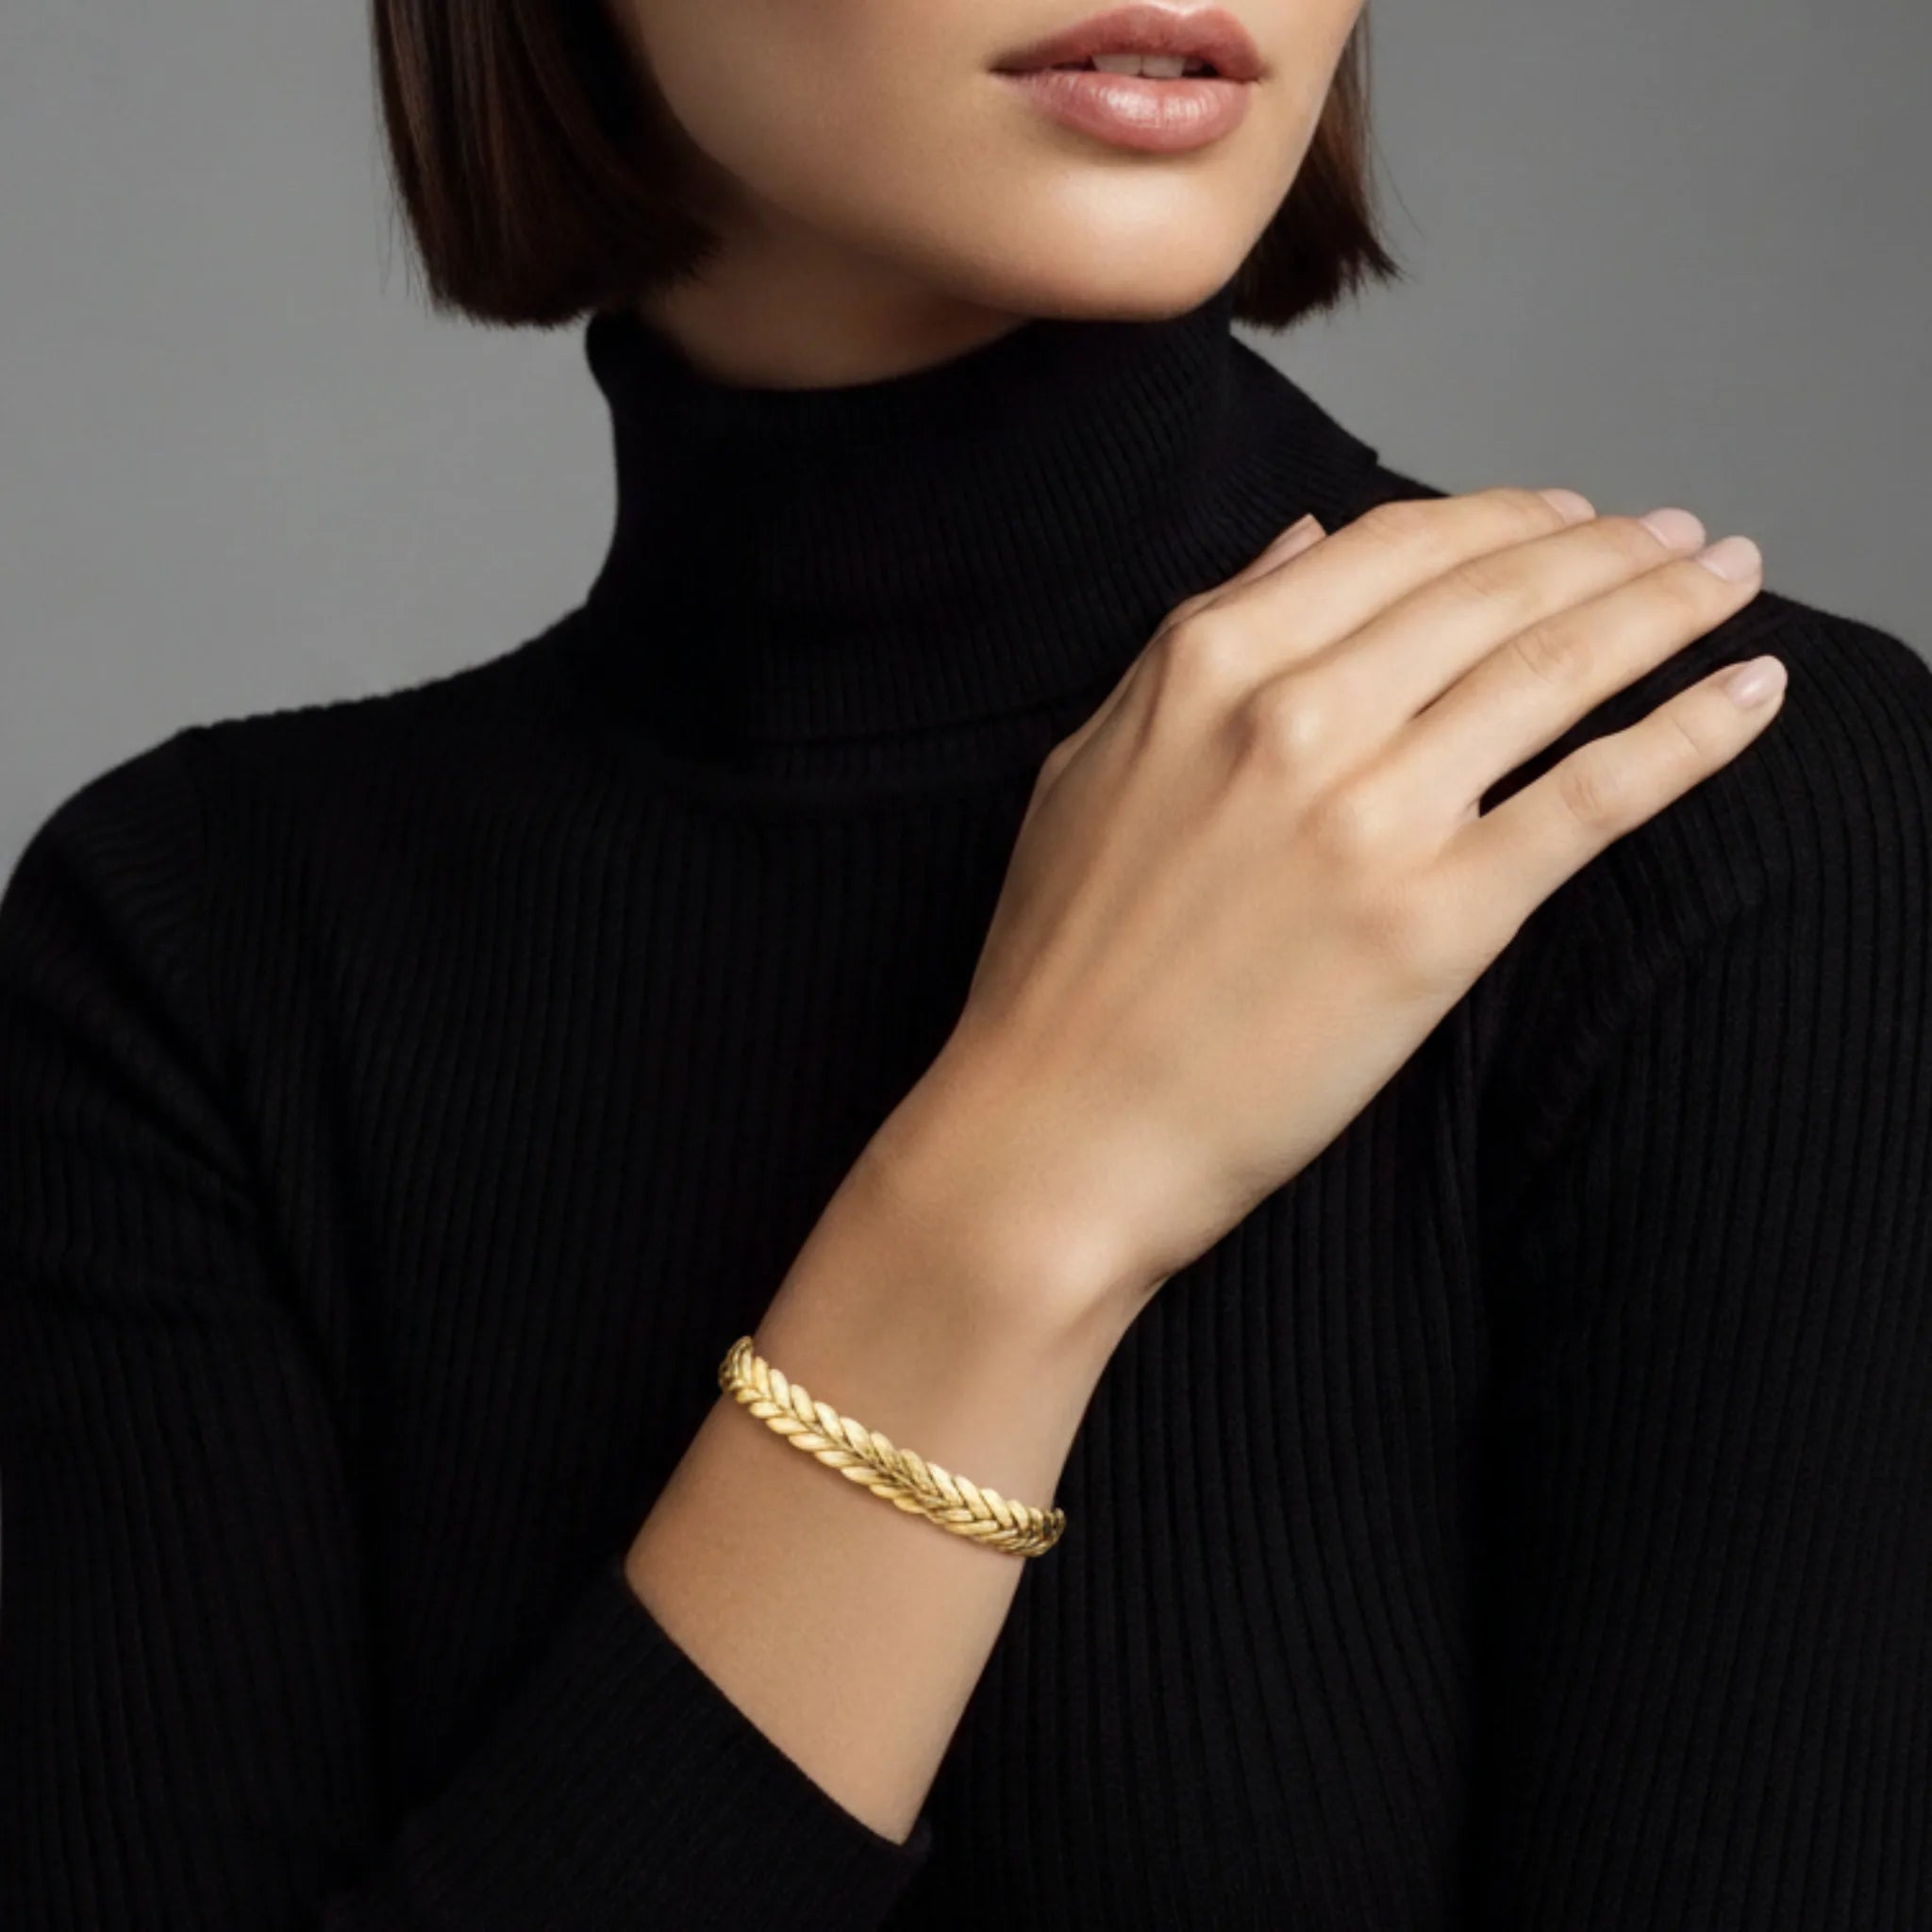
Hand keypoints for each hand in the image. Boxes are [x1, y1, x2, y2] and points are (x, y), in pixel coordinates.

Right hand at [875, 488, 1780, 1325]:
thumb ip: (1196, 639)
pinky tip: (1753, 692)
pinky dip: (1691, 735)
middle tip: (1686, 538)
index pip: (1397, 545)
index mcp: (1207, 665)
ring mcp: (1373, 816)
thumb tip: (1304, 541)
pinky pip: (1594, 797)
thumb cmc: (1059, 962)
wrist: (1058, 1132)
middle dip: (1611, 546)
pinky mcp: (1438, 922)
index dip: (1507, 516)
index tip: (1572, 514)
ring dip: (1667, 609)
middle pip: (1497, 589)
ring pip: (1558, 668)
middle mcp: (1297, 716)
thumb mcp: (1090, 762)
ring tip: (1732, 584)